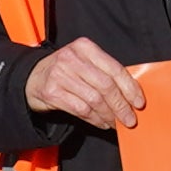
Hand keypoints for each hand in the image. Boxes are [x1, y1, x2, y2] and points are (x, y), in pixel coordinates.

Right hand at [27, 36, 148, 132]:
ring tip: (115, 122)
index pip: (114, 68)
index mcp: (85, 47)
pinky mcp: (52, 92)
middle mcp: (71, 58)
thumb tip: (131, 95)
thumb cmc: (65, 71)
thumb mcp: (84, 62)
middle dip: (121, 105)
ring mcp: (59, 75)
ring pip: (94, 100)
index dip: (130, 88)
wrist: (32, 78)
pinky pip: (81, 110)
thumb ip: (105, 72)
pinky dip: (95, 119)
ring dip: (109, 115)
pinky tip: (102, 123)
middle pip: (106, 85)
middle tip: (130, 119)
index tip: (139, 102)